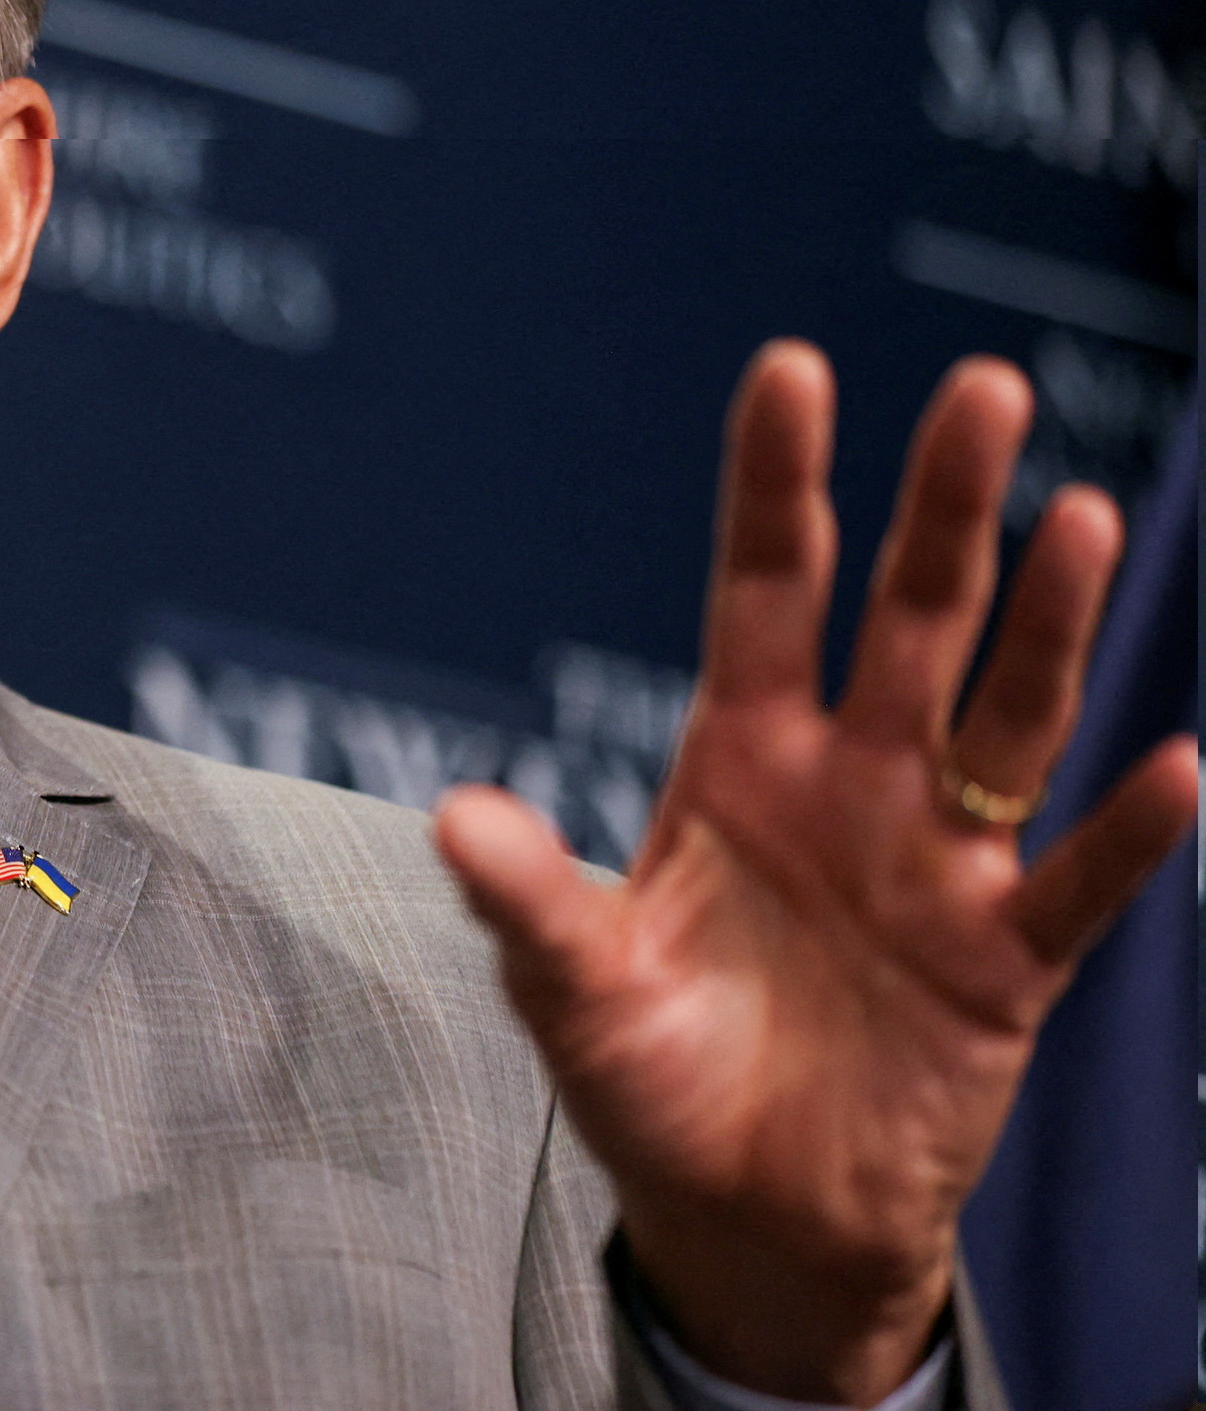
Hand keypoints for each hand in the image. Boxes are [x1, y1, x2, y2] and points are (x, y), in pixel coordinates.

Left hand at [433, 342, 1197, 1404]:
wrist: (748, 1216)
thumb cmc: (652, 1078)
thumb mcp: (572, 987)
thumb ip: (530, 901)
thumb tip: (451, 815)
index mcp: (740, 760)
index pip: (764, 590)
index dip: (780, 485)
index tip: (793, 368)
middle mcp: (853, 782)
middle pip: (911, 617)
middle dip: (943, 508)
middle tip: (982, 389)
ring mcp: (940, 863)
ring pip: (1009, 717)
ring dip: (1048, 622)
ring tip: (1075, 516)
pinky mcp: (1006, 962)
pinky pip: (1076, 885)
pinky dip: (1125, 833)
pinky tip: (1174, 768)